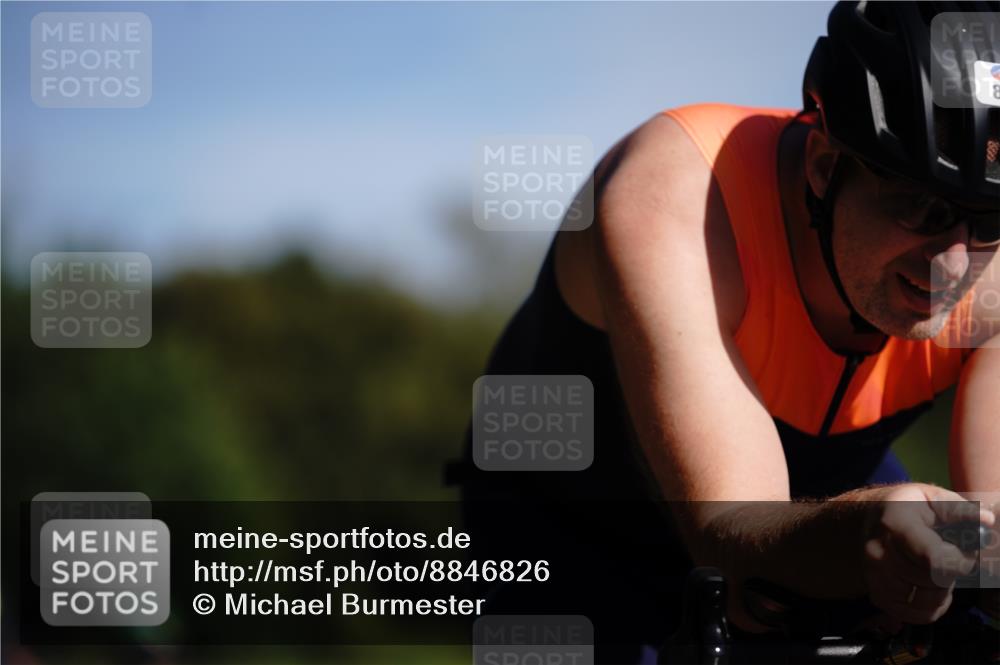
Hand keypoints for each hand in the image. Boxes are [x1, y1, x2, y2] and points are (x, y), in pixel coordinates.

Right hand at [863, 484, 995, 624]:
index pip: (934, 560)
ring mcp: (876, 578)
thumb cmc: (906, 509)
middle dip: (951, 572)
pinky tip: (928, 585)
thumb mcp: (930, 497)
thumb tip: (988, 520)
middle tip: (947, 555)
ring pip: (929, 600)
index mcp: (896, 525)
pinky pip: (920, 614)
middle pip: (934, 581)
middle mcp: (879, 553)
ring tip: (934, 569)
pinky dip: (933, 605)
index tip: (961, 550)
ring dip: (942, 589)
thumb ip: (958, 509)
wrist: (865, 522)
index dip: (959, 561)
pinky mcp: (879, 597)